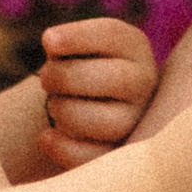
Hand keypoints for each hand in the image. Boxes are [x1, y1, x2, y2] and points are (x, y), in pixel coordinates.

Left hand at [37, 16, 158, 167]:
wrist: (86, 105)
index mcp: (133, 47)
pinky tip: (47, 136)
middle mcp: (145, 82)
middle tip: (47, 78)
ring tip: (55, 105)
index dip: (77, 37)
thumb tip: (53, 44)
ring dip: (66, 112)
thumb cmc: (76, 67)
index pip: (112, 35)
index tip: (47, 41)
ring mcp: (138, 120)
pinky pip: (94, 156)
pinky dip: (63, 147)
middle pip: (113, 79)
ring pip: (106, 122)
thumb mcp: (75, 48)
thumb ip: (64, 45)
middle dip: (66, 77)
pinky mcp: (121, 152)